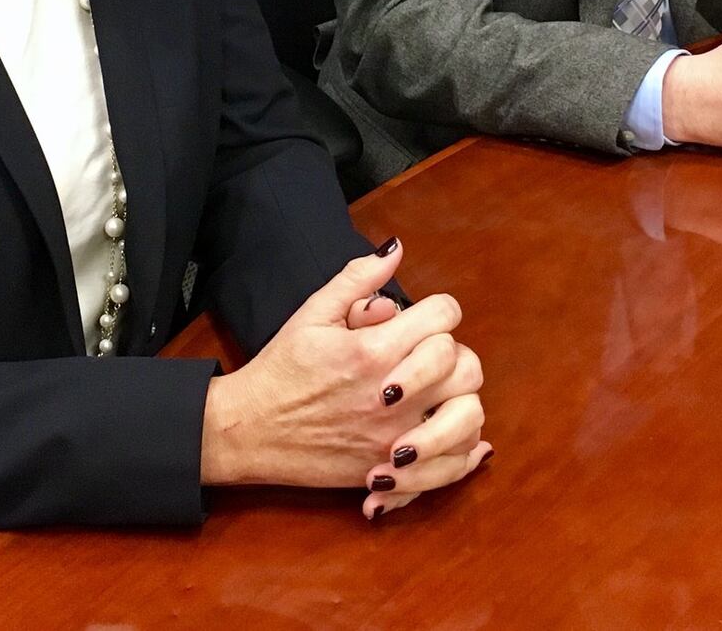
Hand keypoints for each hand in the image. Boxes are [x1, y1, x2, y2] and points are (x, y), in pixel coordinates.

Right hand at [200, 239, 489, 520]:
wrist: (252, 430)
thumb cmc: (282, 369)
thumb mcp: (312, 313)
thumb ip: (358, 278)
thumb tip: (395, 249)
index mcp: (373, 350)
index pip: (444, 315)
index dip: (438, 309)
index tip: (423, 317)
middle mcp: (393, 395)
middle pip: (464, 362)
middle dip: (449, 349)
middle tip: (427, 352)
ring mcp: (396, 437)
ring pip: (469, 413)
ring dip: (460, 396)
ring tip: (440, 390)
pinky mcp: (394, 472)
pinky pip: (454, 463)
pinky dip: (465, 449)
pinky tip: (455, 433)